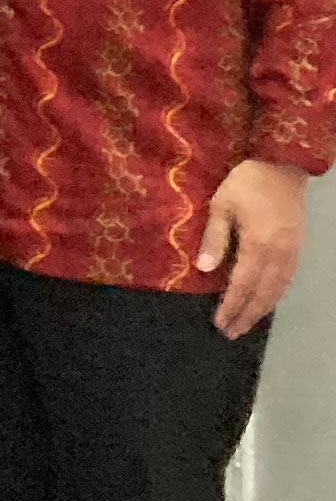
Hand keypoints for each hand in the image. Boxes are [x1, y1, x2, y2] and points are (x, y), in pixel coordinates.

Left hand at [199, 156, 306, 339]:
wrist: (281, 166)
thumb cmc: (245, 184)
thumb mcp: (221, 206)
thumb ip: (214, 239)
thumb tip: (204, 270)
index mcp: (258, 245)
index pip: (242, 284)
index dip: (230, 306)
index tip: (219, 323)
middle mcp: (279, 254)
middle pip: (263, 293)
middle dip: (246, 315)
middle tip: (230, 333)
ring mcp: (292, 252)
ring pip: (278, 290)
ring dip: (261, 309)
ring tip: (246, 325)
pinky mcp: (297, 247)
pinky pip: (287, 279)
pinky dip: (275, 295)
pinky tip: (265, 302)